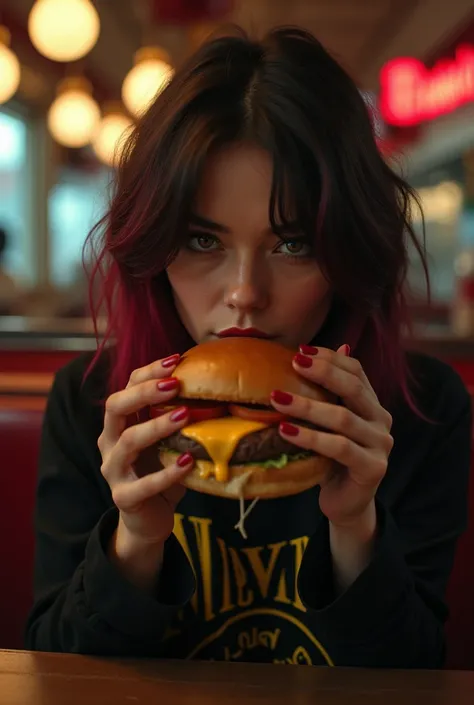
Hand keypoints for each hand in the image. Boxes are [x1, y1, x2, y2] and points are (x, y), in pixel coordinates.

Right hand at [98, 353, 193, 547]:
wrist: (147, 518)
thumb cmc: (160, 470)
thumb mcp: (168, 440)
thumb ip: (178, 416)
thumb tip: (215, 385)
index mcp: (119, 422)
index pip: (127, 387)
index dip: (148, 371)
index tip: (176, 359)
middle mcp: (110, 441)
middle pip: (115, 406)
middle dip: (144, 392)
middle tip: (175, 385)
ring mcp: (113, 470)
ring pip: (127, 441)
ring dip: (156, 426)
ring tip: (184, 416)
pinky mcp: (124, 497)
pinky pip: (143, 484)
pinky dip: (167, 473)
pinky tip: (189, 461)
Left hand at [270, 344, 392, 529]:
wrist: (346, 502)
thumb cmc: (331, 459)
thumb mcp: (326, 423)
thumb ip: (323, 394)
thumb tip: (305, 352)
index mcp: (372, 404)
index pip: (357, 371)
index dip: (331, 358)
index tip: (300, 350)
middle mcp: (382, 420)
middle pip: (353, 388)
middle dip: (323, 372)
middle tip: (294, 363)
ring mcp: (381, 444)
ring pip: (343, 418)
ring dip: (308, 406)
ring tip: (278, 398)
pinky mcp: (373, 468)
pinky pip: (339, 448)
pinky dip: (311, 438)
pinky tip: (286, 431)